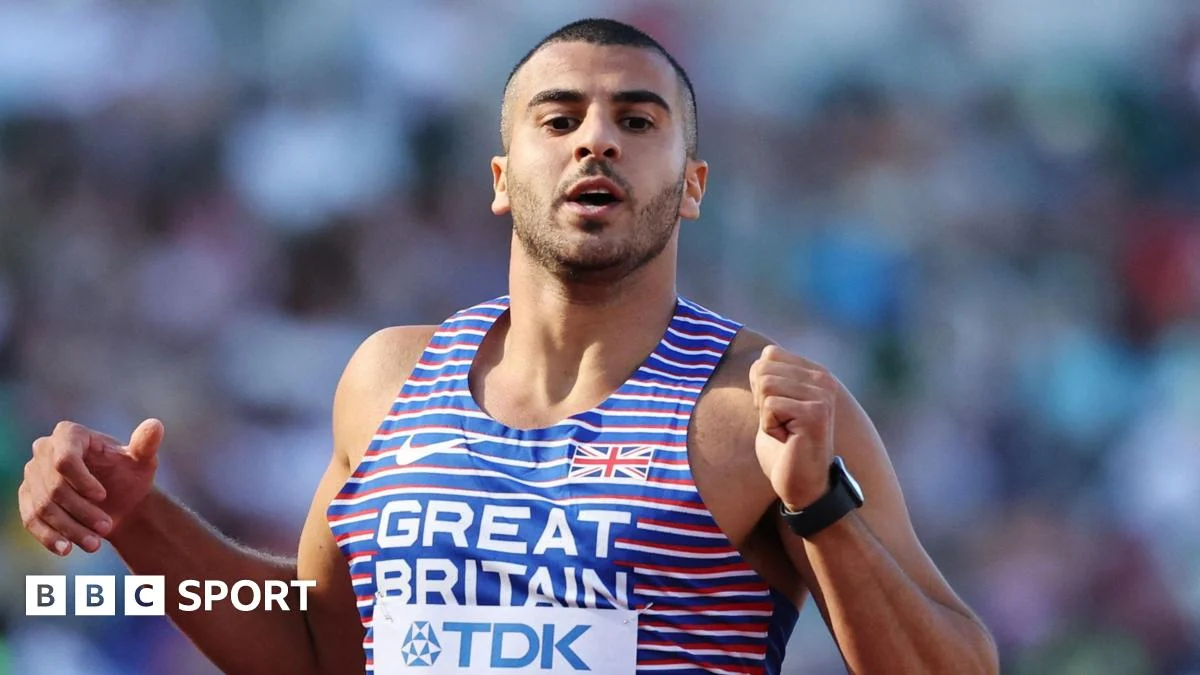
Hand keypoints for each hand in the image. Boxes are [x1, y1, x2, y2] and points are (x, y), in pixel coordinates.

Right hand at [18, 419, 163, 555]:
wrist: (119, 502)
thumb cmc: (130, 476)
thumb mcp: (142, 461)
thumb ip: (146, 444)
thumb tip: (155, 426)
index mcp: (69, 434)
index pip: (64, 459)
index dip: (81, 481)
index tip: (102, 496)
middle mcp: (44, 450)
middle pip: (54, 487)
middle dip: (81, 512)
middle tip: (106, 527)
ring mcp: (32, 475)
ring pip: (43, 507)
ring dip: (69, 529)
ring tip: (95, 544)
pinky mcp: (27, 498)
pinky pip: (31, 520)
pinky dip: (49, 537)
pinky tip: (66, 550)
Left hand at [750, 345, 836, 510]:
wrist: (802, 486)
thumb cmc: (784, 448)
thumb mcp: (774, 405)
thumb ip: (770, 379)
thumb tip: (758, 360)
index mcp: (815, 373)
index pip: (769, 354)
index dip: (760, 383)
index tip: (776, 409)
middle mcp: (823, 380)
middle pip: (763, 369)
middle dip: (760, 400)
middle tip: (780, 423)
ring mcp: (822, 396)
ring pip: (765, 385)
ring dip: (765, 414)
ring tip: (785, 431)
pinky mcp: (815, 414)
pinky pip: (770, 405)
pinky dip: (769, 427)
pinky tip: (787, 440)